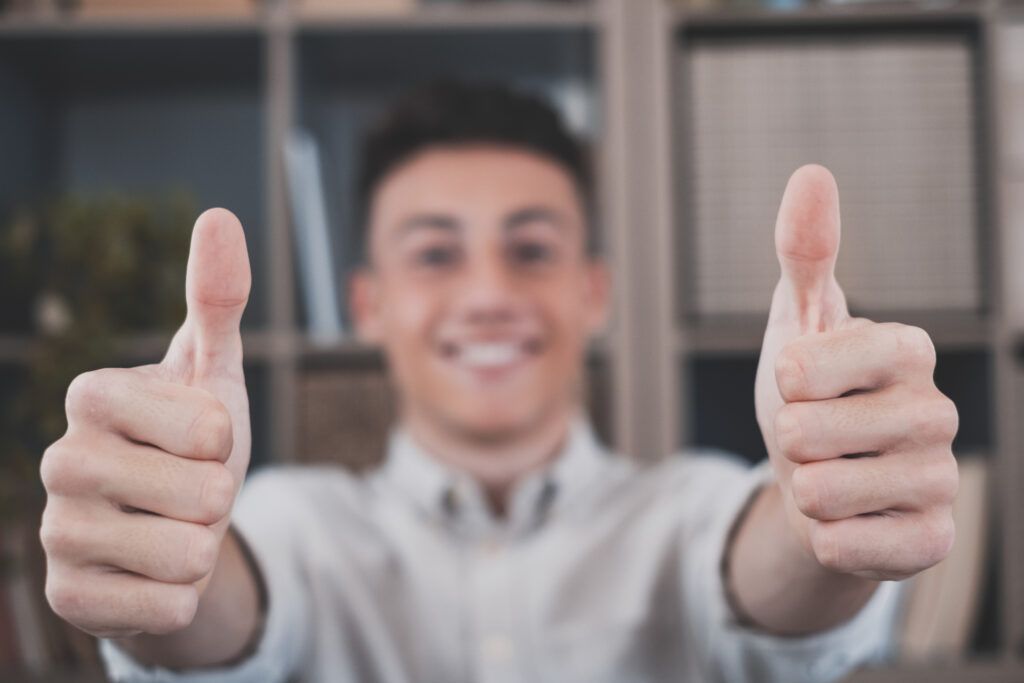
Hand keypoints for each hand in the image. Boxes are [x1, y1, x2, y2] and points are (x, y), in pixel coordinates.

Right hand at [39, 208, 251, 636]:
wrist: (171, 525)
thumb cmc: (194, 439)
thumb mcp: (216, 370)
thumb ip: (217, 299)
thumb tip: (219, 217)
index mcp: (94, 396)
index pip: (207, 428)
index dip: (224, 439)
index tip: (202, 437)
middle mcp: (61, 460)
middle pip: (203, 494)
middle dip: (220, 498)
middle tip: (190, 490)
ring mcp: (55, 532)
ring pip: (186, 555)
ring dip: (204, 547)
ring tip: (175, 529)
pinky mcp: (65, 597)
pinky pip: (165, 606)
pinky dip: (181, 595)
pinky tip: (152, 572)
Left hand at [754, 165, 958, 581]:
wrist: (821, 479)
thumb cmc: (810, 395)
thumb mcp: (798, 320)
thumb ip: (804, 252)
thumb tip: (812, 173)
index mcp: (907, 349)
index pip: (802, 368)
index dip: (782, 382)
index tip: (804, 381)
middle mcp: (936, 411)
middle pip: (803, 434)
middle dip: (786, 440)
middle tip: (814, 437)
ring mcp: (941, 479)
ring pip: (822, 494)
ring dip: (803, 489)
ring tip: (830, 475)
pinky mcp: (932, 540)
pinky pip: (846, 547)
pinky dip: (827, 536)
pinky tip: (850, 520)